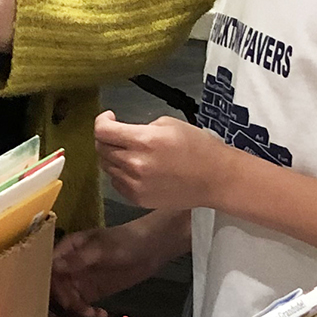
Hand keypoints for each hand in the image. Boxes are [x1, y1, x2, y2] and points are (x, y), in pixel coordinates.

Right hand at [51, 208, 190, 316]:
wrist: (151, 248)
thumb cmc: (126, 242)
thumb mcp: (103, 249)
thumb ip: (79, 259)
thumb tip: (53, 268)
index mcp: (65, 249)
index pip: (47, 269)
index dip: (50, 285)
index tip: (64, 297)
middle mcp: (66, 266)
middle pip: (53, 289)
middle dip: (65, 303)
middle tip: (83, 310)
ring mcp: (77, 281)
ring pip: (64, 302)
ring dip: (76, 312)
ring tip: (95, 315)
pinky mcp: (89, 293)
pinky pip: (79, 308)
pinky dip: (87, 316)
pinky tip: (101, 316)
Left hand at [96, 110, 228, 210]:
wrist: (216, 179)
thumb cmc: (198, 147)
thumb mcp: (169, 124)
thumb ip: (141, 127)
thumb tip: (125, 132)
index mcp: (143, 141)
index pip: (102, 131)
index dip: (102, 121)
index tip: (110, 118)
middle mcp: (134, 164)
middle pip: (101, 149)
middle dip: (107, 138)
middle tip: (119, 134)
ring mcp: (135, 184)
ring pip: (107, 166)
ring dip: (113, 156)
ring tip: (130, 152)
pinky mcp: (138, 199)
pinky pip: (117, 183)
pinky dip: (121, 173)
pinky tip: (136, 169)